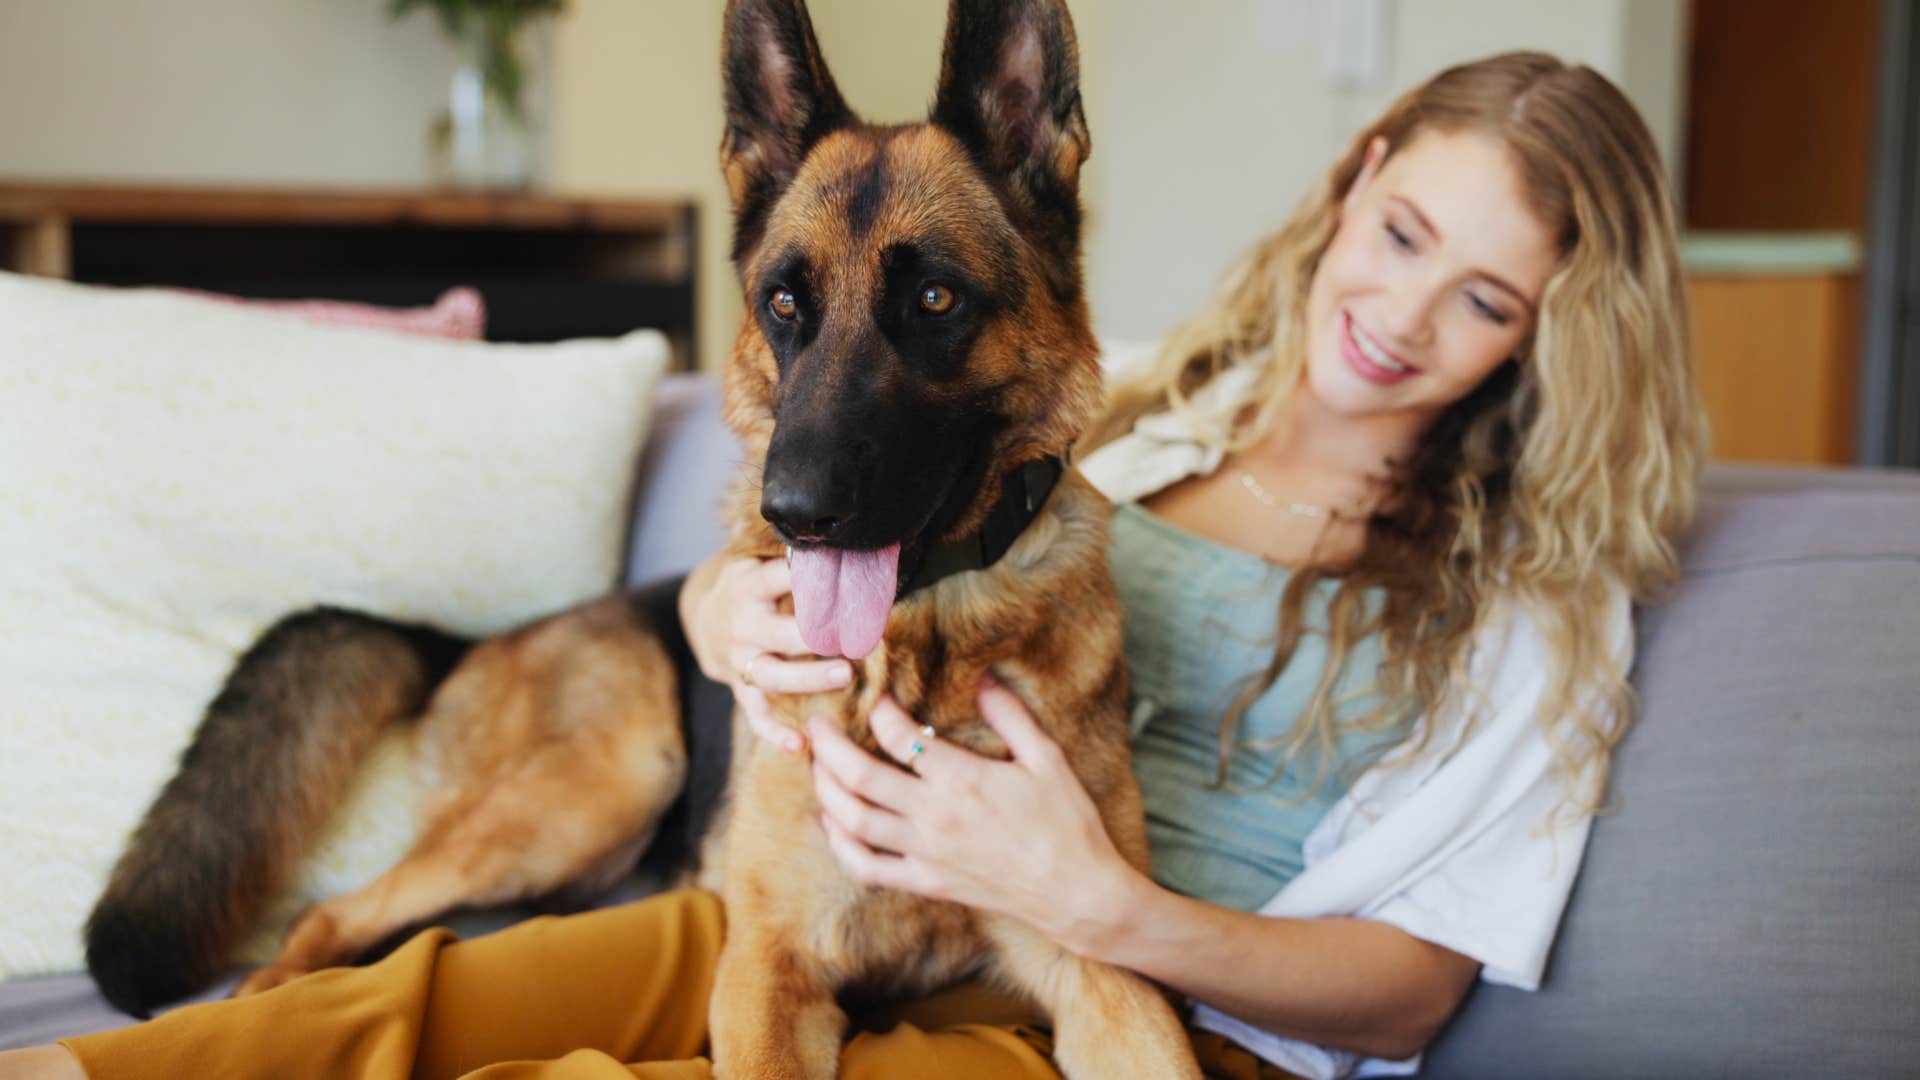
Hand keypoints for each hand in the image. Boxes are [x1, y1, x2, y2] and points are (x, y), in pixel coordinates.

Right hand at [682, 553, 850, 751]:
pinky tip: (801, 745)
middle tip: (853, 637)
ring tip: (844, 675)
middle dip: (815, 636)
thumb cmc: (751, 587)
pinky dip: (776, 732)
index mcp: (748, 586)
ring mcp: (741, 661)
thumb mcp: (759, 563)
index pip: (776, 578)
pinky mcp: (740, 690)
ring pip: (773, 675)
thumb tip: (847, 545)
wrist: (704, 620)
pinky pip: (757, 715)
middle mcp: (743, 625)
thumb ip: (791, 561)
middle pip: (778, 633)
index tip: (843, 577)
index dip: (805, 577)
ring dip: (808, 677)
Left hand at [807, 677, 1143, 948]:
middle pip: (860, 776)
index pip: (900, 736)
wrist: (1076, 892)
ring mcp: (926, 853)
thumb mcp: (1047, 759)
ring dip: (826, 790)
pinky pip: (868, 867)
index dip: (879, 709)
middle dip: (829, 746)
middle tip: (816, 725)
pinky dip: (841, 844)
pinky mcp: (926, 882)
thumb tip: (982, 677)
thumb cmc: (1066, 822)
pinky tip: (833, 822)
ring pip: (854, 820)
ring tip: (817, 766)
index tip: (874, 692)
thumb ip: (1010, 716)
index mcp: (963, 779)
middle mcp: (935, 816)